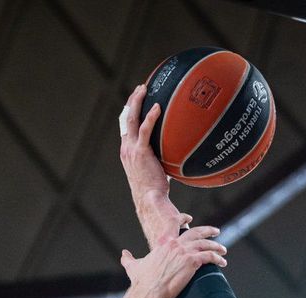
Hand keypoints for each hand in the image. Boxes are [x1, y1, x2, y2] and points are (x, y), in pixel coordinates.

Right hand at [119, 85, 179, 240]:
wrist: (149, 201)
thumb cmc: (155, 191)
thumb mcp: (157, 172)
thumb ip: (164, 161)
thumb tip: (180, 159)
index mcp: (128, 152)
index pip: (126, 128)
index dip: (130, 112)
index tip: (138, 101)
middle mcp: (126, 148)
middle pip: (126, 118)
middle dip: (132, 101)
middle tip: (141, 88)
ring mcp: (131, 149)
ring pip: (130, 119)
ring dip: (136, 102)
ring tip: (144, 88)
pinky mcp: (140, 152)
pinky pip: (144, 130)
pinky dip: (150, 117)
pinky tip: (157, 107)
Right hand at [121, 223, 226, 297]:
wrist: (149, 293)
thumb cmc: (141, 283)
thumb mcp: (134, 267)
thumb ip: (129, 258)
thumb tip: (124, 254)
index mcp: (163, 243)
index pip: (174, 224)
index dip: (182, 219)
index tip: (189, 219)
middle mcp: (175, 244)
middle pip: (196, 232)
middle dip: (208, 231)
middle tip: (216, 231)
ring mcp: (184, 252)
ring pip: (206, 244)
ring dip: (216, 246)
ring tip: (223, 250)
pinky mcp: (192, 262)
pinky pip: (209, 256)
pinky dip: (217, 258)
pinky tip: (222, 262)